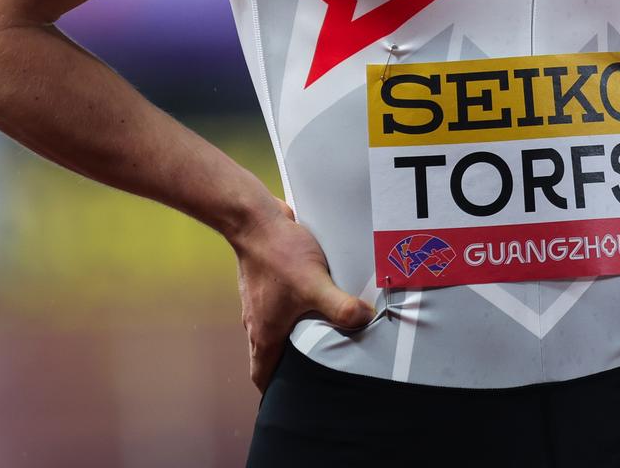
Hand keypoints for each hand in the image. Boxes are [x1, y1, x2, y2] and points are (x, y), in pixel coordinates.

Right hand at [232, 201, 373, 390]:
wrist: (254, 219)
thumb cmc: (277, 255)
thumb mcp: (314, 284)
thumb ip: (340, 307)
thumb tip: (365, 320)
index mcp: (263, 335)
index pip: (263, 376)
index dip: (276, 392)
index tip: (295, 398)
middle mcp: (256, 323)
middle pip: (272, 356)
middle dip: (292, 365)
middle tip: (318, 367)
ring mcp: (260, 302)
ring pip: (277, 330)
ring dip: (296, 335)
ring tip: (323, 334)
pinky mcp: (266, 282)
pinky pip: (280, 306)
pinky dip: (296, 310)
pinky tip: (318, 299)